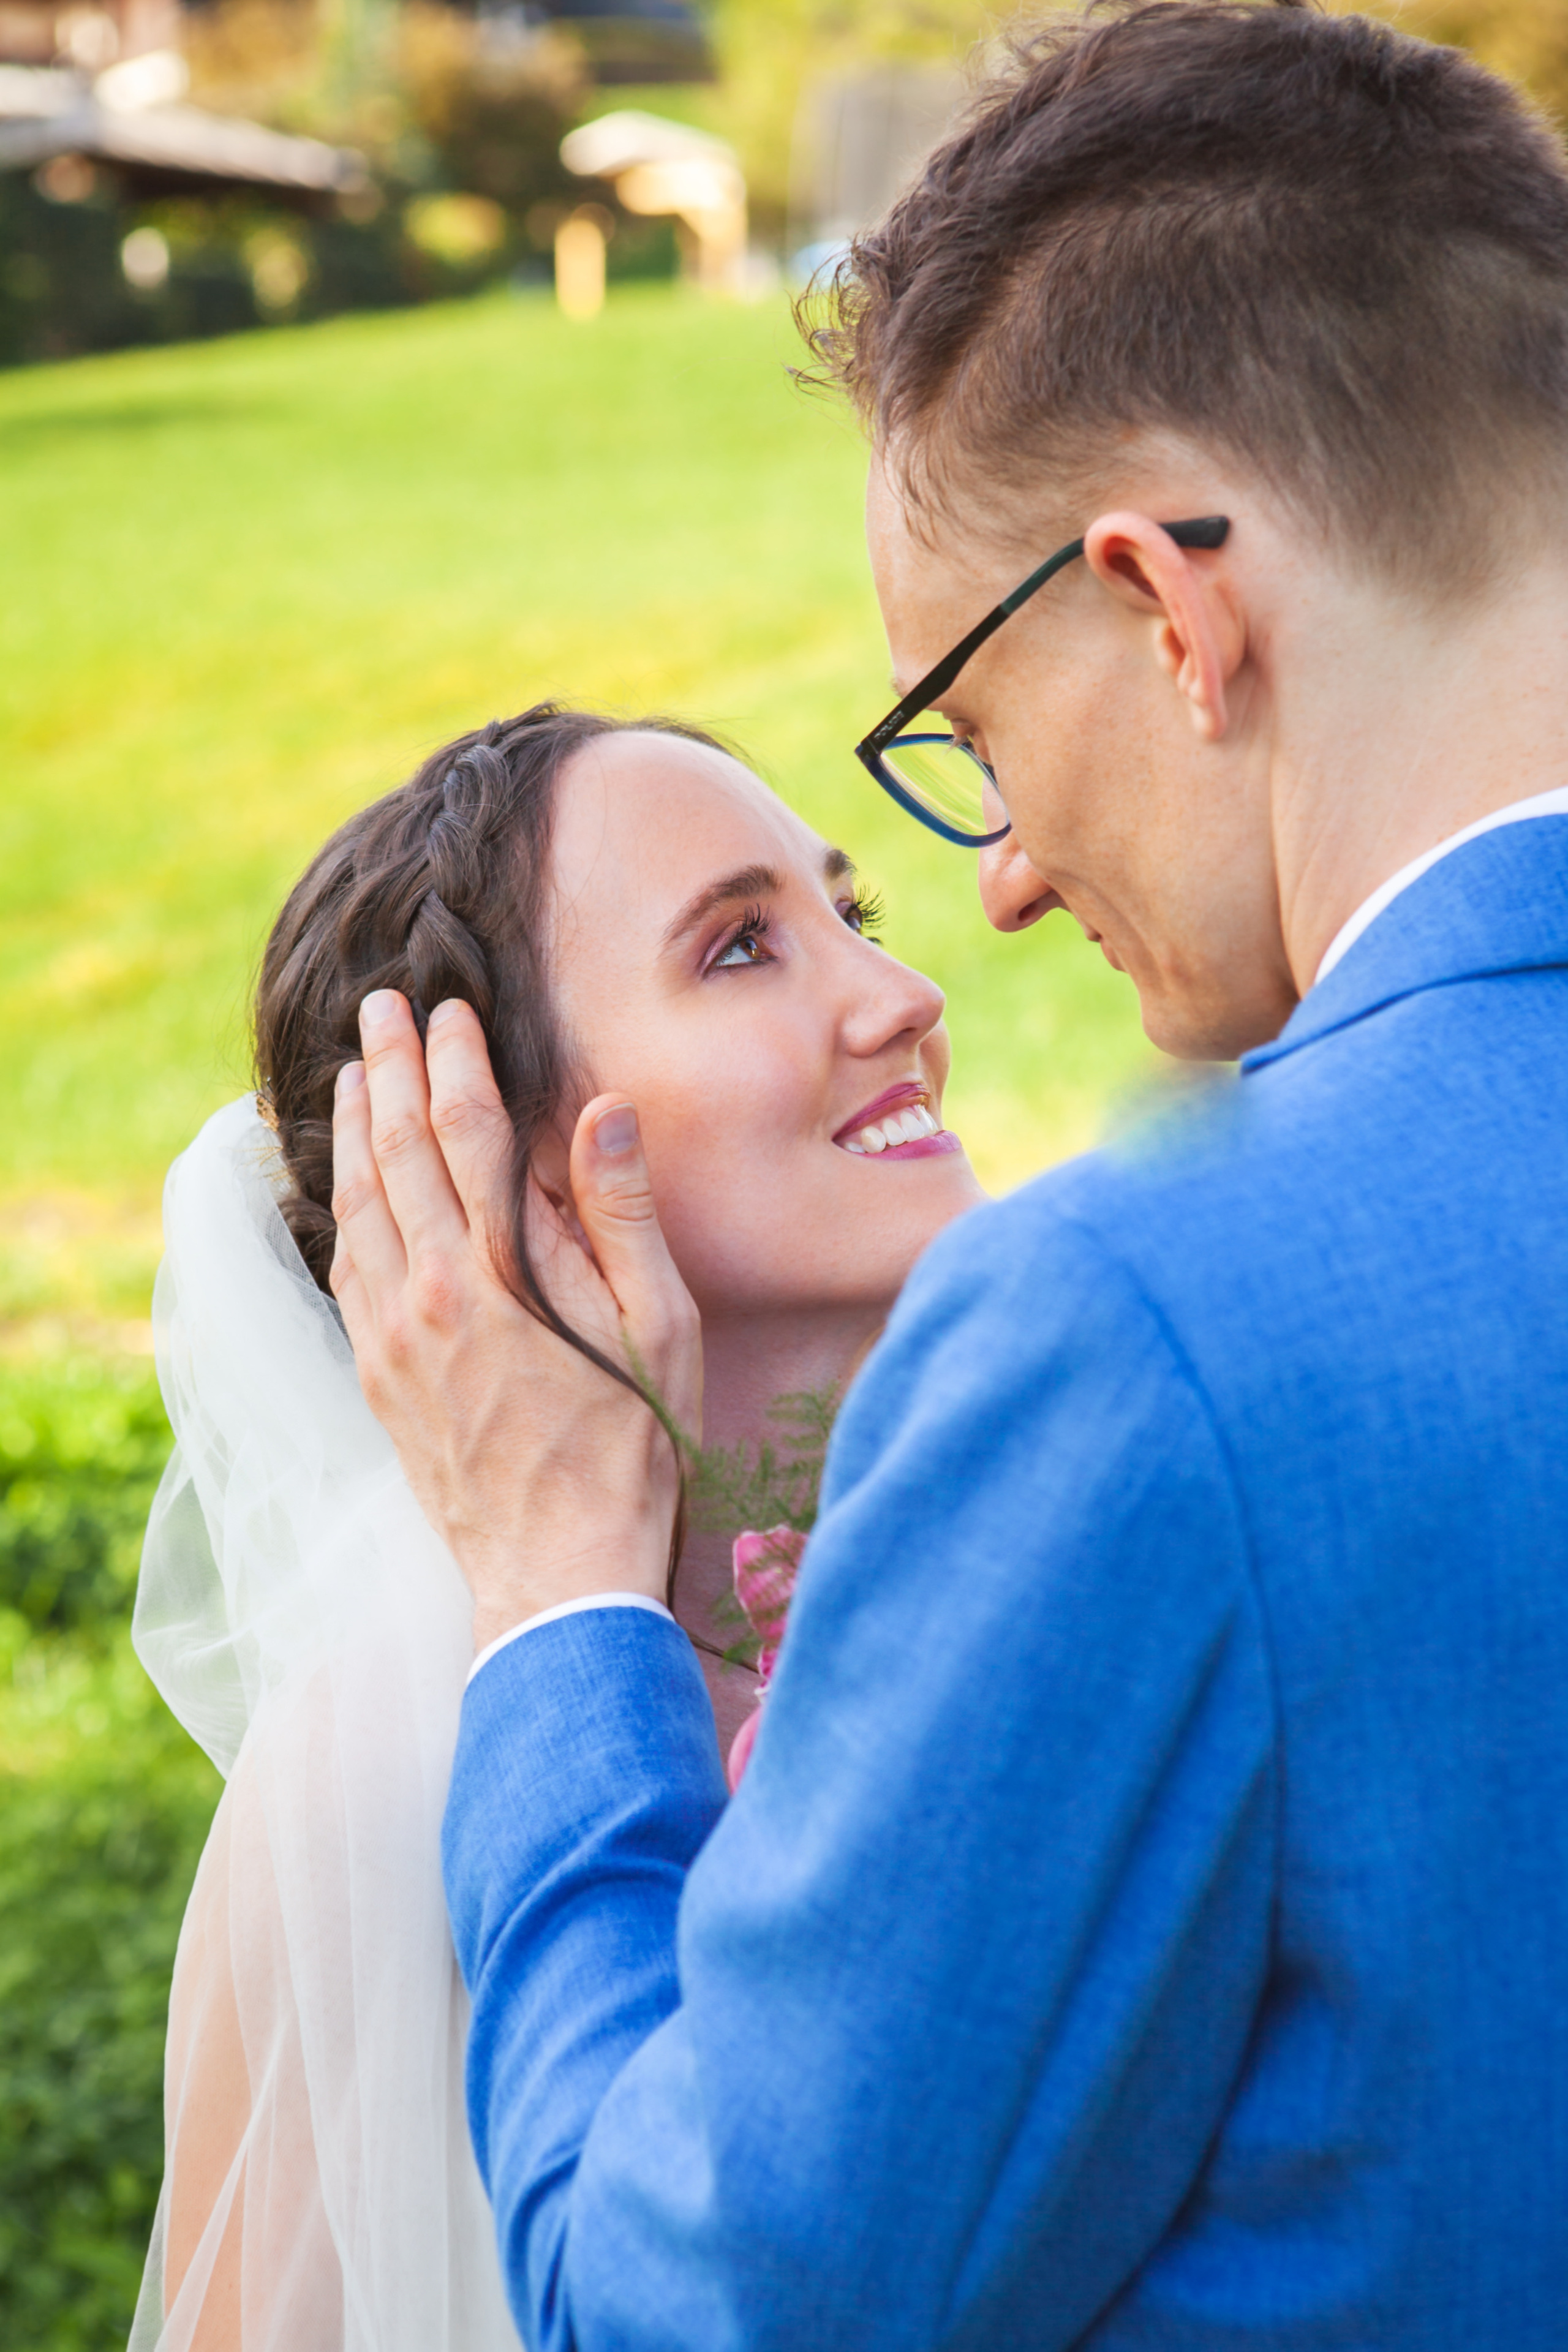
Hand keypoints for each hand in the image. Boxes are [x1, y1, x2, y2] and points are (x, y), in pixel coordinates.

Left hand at [329, 990, 701, 1651]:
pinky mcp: (380, 1377)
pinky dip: (341, 1208)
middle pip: (399, 1152)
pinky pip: (347, 1270)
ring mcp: (395, 1338)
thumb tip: (600, 1108)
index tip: (449, 1009)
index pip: (467, 1132)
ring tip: (350, 1074)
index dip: (456, 1061)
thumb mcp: (657, 1326)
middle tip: (379, 1009)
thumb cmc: (632, 1449)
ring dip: (354, 1130)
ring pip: (359, 1206)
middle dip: (389, 1070)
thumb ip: (620, 1213)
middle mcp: (431, 1295)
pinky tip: (346, 1184)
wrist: (560, 1572)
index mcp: (501, 1272)